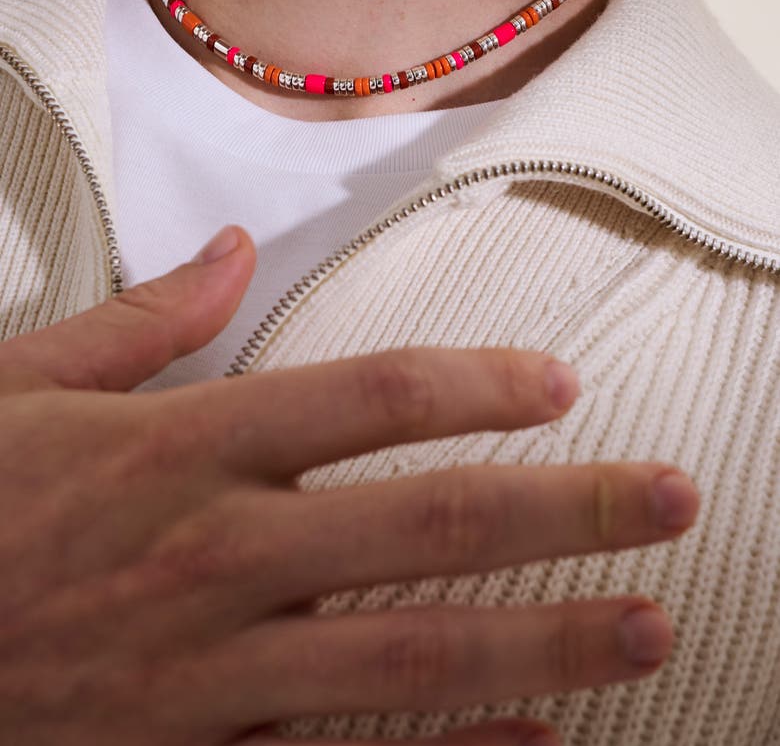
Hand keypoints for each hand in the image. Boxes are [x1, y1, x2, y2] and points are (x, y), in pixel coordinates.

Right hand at [0, 224, 698, 745]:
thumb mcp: (24, 384)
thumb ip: (143, 321)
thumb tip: (225, 250)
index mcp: (180, 448)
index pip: (372, 399)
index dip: (482, 384)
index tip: (557, 383)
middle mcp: (216, 555)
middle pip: (431, 526)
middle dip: (568, 512)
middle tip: (672, 503)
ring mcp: (211, 673)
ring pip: (412, 659)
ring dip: (545, 643)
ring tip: (646, 627)